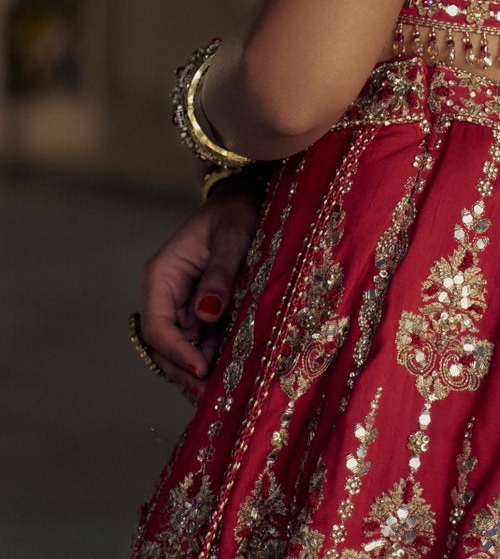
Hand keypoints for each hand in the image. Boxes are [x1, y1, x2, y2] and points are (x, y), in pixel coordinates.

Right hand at [139, 179, 262, 401]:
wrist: (247, 199)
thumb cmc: (237, 212)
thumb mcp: (232, 237)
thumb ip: (220, 274)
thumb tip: (206, 314)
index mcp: (162, 275)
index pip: (157, 324)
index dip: (176, 351)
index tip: (201, 367)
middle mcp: (166, 293)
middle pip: (164, 344)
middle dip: (183, 369)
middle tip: (208, 394)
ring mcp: (182, 303)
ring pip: (181, 347)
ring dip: (195, 370)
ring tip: (216, 394)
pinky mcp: (201, 309)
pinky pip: (199, 340)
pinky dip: (209, 357)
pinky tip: (223, 376)